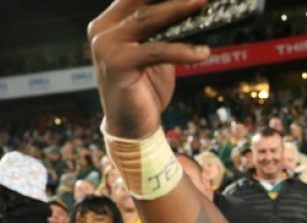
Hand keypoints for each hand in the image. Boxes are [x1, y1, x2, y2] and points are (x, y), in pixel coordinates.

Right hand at [88, 0, 210, 138]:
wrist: (131, 126)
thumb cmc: (145, 89)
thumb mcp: (155, 54)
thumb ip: (164, 31)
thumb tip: (193, 9)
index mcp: (109, 23)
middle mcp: (103, 30)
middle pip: (142, 3)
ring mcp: (107, 46)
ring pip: (148, 19)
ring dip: (178, 9)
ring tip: (202, 3)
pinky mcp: (118, 63)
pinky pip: (157, 51)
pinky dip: (182, 51)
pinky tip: (203, 53)